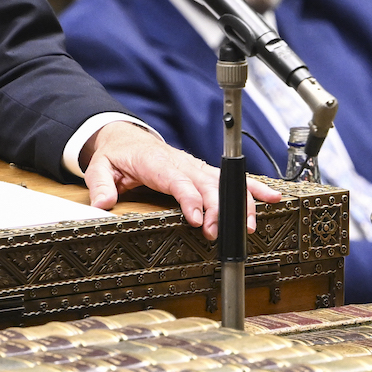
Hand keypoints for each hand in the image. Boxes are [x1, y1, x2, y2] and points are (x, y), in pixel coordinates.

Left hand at [82, 121, 278, 236]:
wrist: (127, 139)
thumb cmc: (117, 155)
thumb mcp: (100, 166)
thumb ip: (100, 184)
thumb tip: (102, 202)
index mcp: (158, 163)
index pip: (179, 181)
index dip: (191, 199)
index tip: (198, 219)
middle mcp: (182, 164)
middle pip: (207, 184)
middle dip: (217, 209)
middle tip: (218, 233)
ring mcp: (196, 167)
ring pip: (224, 183)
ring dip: (239, 204)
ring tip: (250, 225)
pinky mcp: (204, 173)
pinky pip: (230, 181)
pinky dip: (253, 188)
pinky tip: (271, 198)